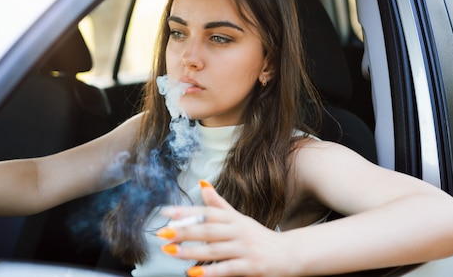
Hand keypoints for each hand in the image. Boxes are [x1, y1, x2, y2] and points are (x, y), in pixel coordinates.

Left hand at [158, 180, 294, 276]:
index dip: (186, 212)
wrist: (289, 254)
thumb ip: (219, 205)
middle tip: (162, 232)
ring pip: (214, 249)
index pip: (207, 212)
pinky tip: (193, 273)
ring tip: (170, 250)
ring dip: (190, 251)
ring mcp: (245, 249)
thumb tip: (202, 184)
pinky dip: (210, 271)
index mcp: (234, 218)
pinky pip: (227, 268)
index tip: (166, 212)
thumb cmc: (259, 237)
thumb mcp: (240, 218)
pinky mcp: (251, 266)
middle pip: (207, 230)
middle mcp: (239, 231)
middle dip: (183, 231)